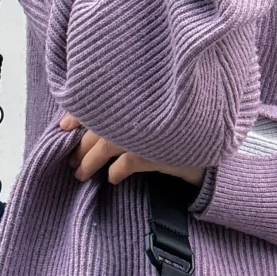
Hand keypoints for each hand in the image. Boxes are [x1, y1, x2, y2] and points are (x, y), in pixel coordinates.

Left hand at [58, 114, 204, 188]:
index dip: (76, 115)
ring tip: (81, 174)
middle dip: (80, 146)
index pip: (96, 103)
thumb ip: (128, 108)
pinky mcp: (156, 152)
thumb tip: (91, 121)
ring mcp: (146, 131)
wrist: (213, 142)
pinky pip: (126, 163)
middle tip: (70, 159)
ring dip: (89, 162)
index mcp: (134, 96)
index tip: (63, 126)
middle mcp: (137, 110)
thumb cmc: (180, 124)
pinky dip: (116, 172)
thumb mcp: (152, 111)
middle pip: (96, 129)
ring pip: (105, 146)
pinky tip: (112, 179)